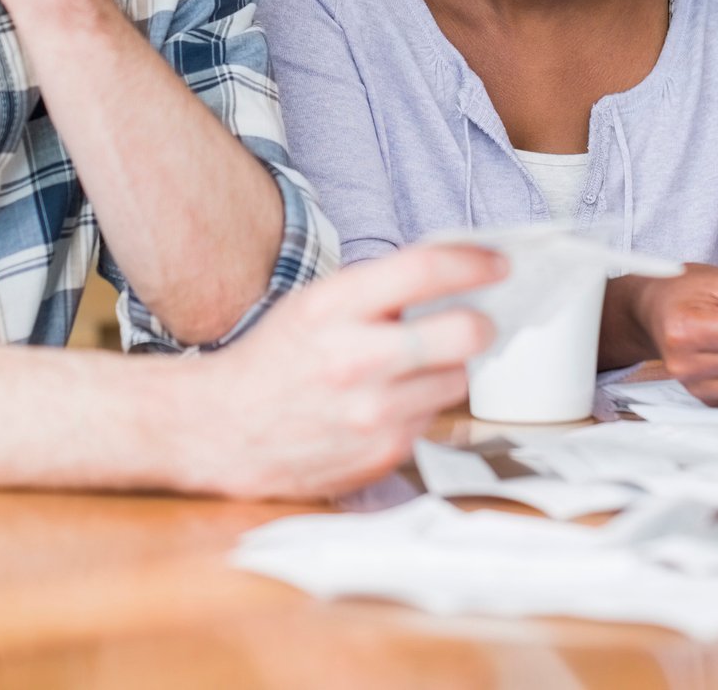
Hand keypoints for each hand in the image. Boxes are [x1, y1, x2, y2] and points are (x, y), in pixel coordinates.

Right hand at [176, 246, 505, 499]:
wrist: (219, 432)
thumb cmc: (271, 363)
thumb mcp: (313, 307)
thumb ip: (375, 291)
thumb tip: (452, 274)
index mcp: (333, 308)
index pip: (425, 270)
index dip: (474, 263)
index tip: (498, 263)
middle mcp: (355, 359)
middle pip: (465, 332)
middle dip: (480, 324)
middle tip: (475, 322)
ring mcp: (372, 413)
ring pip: (457, 380)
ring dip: (444, 370)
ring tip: (408, 370)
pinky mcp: (382, 454)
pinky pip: (431, 421)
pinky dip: (418, 409)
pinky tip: (383, 406)